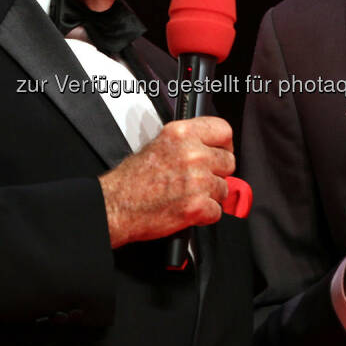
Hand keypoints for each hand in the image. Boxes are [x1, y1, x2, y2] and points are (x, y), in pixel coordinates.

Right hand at [99, 116, 234, 247]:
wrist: (116, 206)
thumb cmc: (132, 180)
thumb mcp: (158, 144)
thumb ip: (187, 142)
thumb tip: (209, 147)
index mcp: (181, 134)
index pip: (223, 130)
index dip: (225, 144)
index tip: (221, 152)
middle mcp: (192, 154)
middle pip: (229, 162)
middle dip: (217, 173)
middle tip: (200, 179)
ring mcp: (197, 180)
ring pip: (225, 189)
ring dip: (211, 195)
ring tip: (188, 195)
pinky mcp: (197, 206)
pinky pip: (217, 211)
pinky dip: (204, 215)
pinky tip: (187, 209)